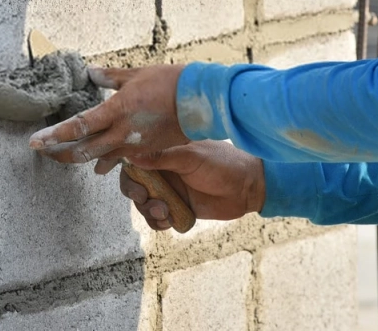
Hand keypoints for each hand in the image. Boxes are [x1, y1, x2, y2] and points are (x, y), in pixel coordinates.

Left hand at [29, 65, 188, 163]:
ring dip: (82, 158)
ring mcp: (134, 145)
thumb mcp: (135, 74)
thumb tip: (90, 72)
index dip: (54, 135)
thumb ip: (109, 77)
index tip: (35, 141)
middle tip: (44, 152)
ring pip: (100, 159)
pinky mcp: (146, 151)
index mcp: (117, 111)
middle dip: (61, 153)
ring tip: (67, 156)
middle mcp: (122, 133)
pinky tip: (99, 163)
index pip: (78, 126)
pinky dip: (106, 160)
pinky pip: (120, 159)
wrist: (201, 102)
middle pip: (83, 151)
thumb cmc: (169, 82)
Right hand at [120, 140, 264, 230]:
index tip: (137, 186)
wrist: (248, 187)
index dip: (129, 177)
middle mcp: (164, 173)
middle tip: (147, 199)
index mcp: (164, 155)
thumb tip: (132, 155)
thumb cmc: (222, 163)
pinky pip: (160, 219)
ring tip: (166, 212)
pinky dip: (160, 222)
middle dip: (137, 196)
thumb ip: (162, 157)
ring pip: (146, 205)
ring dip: (149, 211)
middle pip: (135, 187)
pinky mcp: (180, 210)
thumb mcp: (191, 157)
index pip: (136, 164)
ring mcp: (171, 192)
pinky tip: (171, 220)